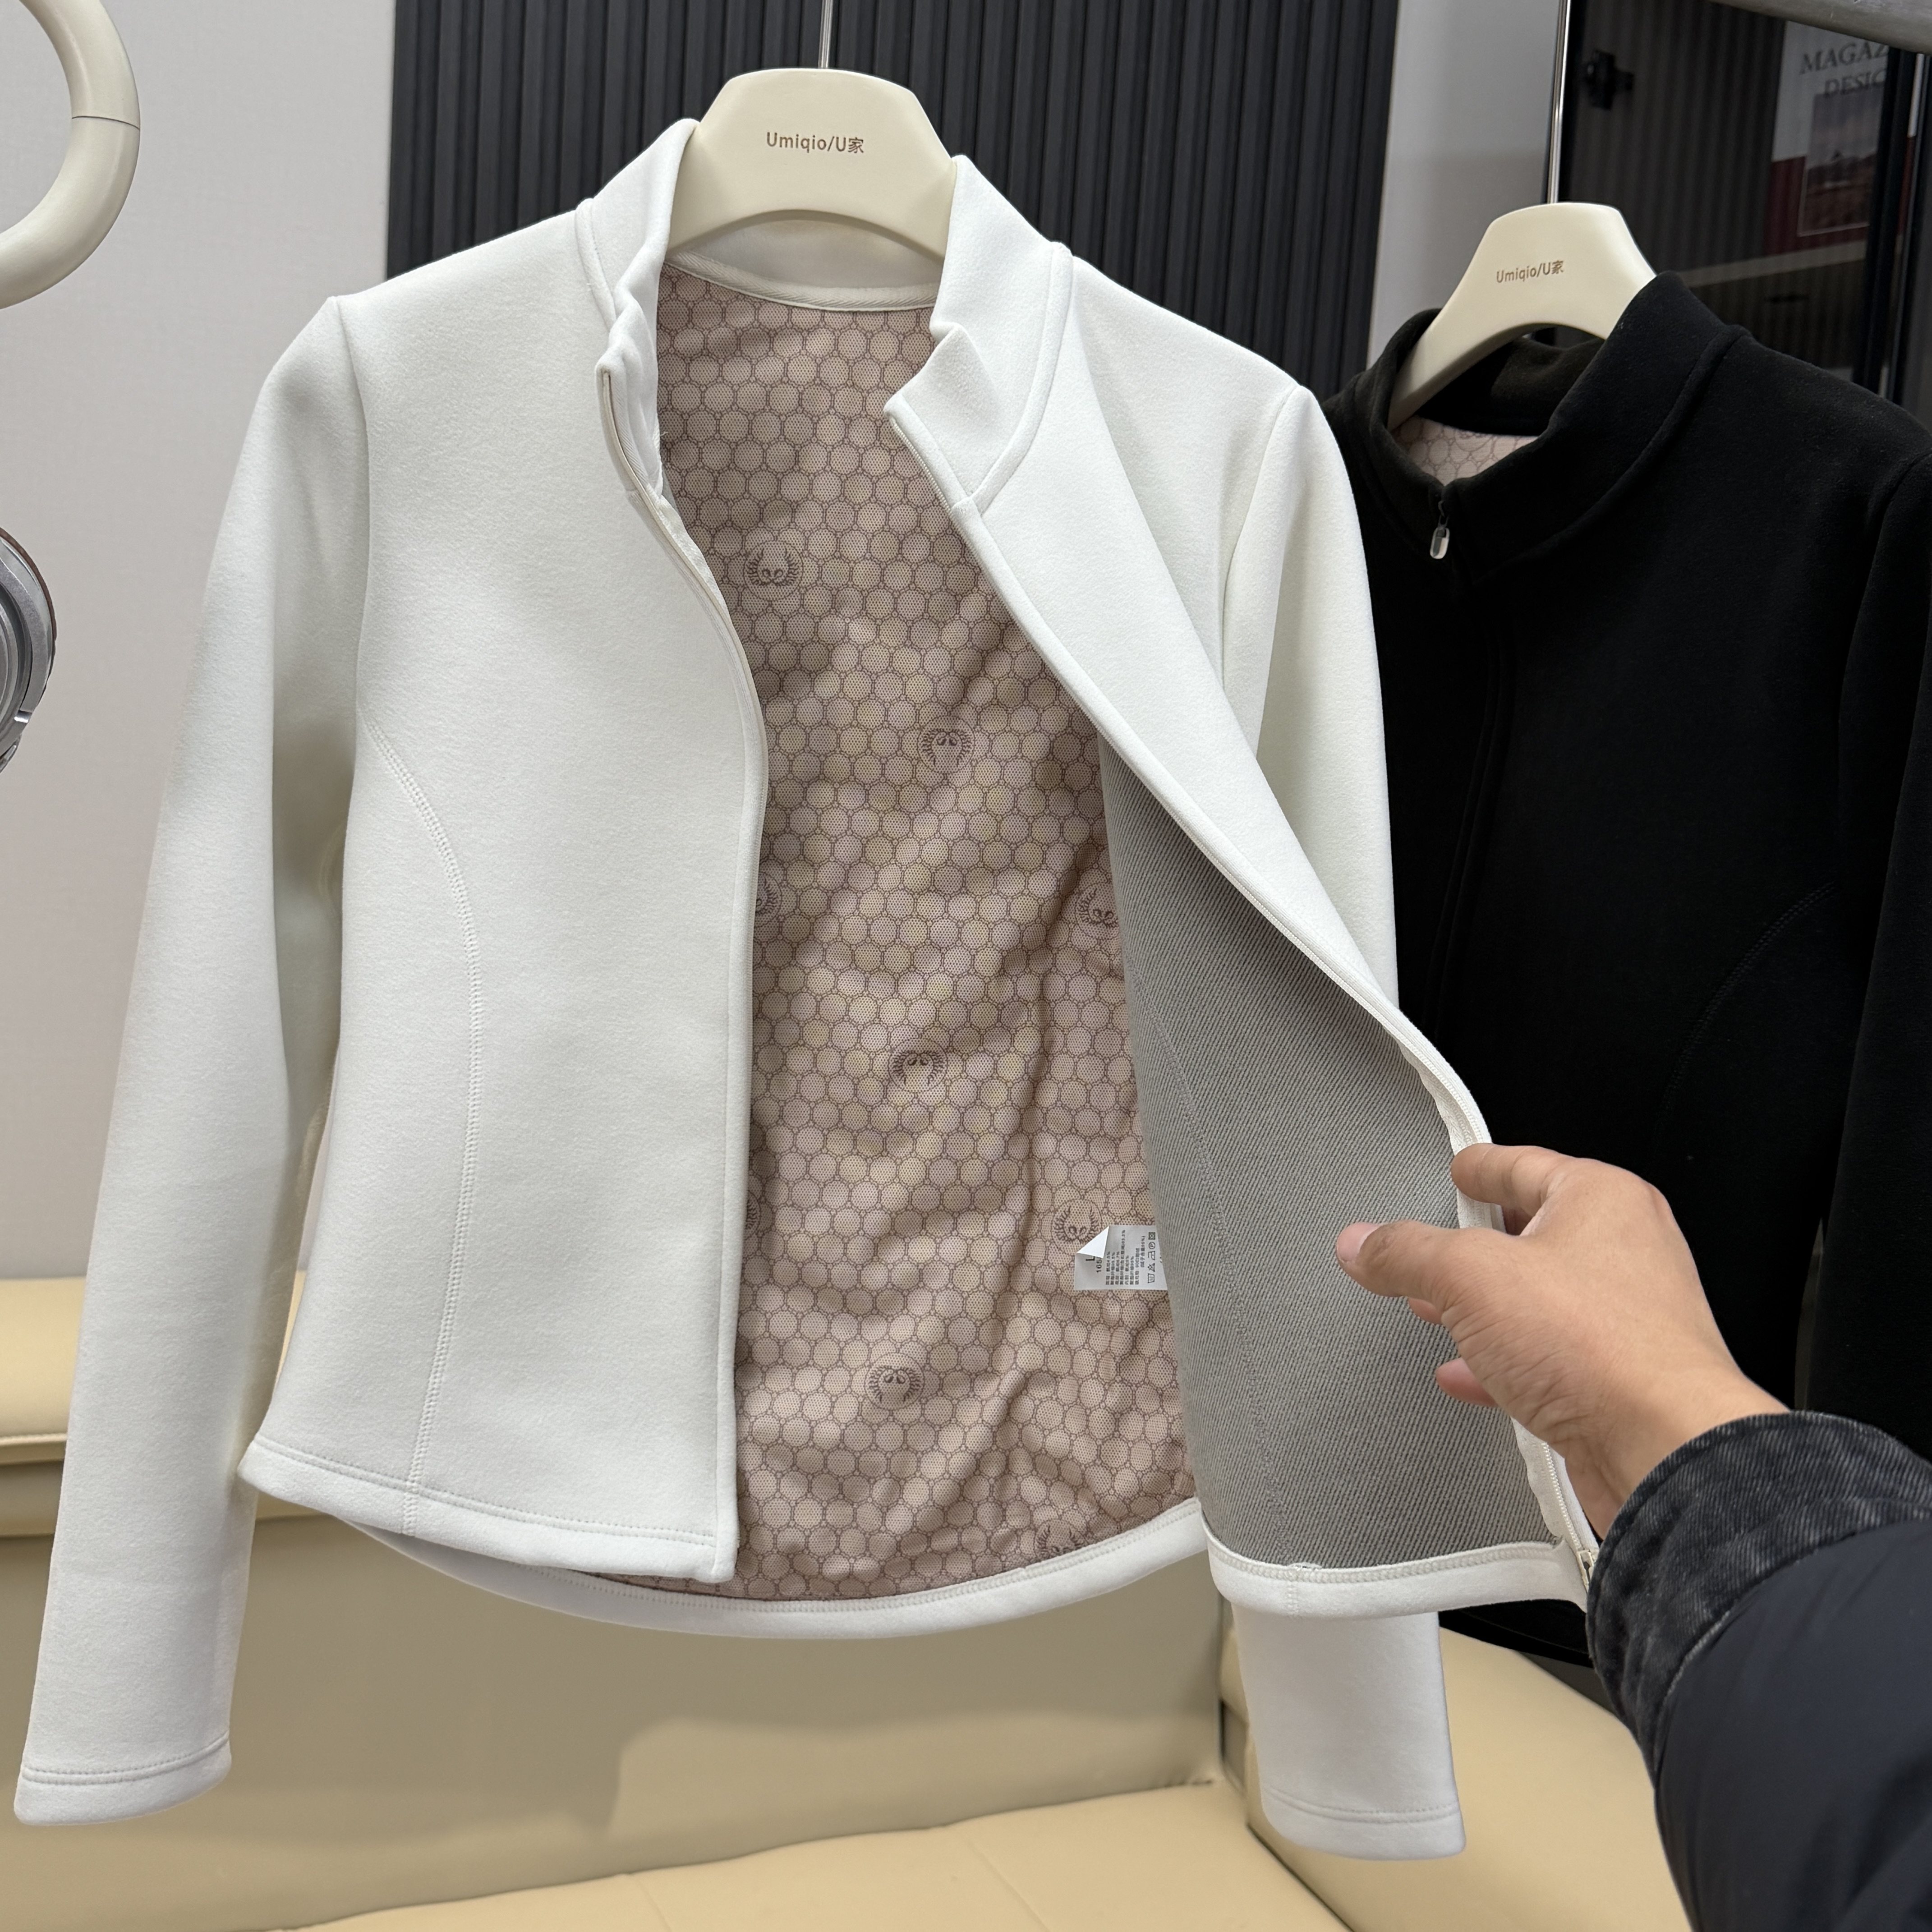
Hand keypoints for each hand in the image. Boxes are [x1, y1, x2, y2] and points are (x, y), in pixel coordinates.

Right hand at [1336, 1144, 1783, 1534]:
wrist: (1664, 1450)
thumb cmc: (1604, 1350)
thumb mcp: (1469, 1277)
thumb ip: (1407, 1254)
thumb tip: (1364, 1242)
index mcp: (1602, 1198)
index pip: (1522, 1162)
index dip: (1477, 1167)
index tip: (1457, 1170)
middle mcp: (1628, 1249)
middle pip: (1533, 1232)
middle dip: (1475, 1246)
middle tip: (1434, 1249)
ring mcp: (1631, 1316)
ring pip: (1543, 1298)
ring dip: (1487, 1309)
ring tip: (1440, 1313)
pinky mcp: (1624, 1377)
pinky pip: (1554, 1357)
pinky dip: (1507, 1362)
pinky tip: (1471, 1375)